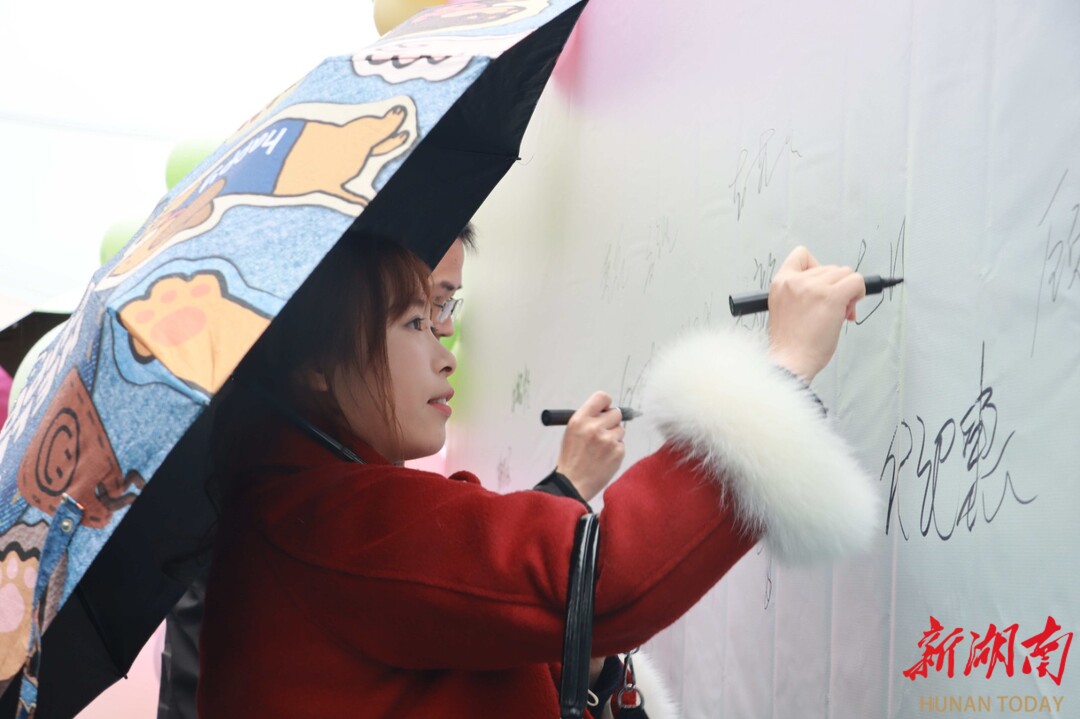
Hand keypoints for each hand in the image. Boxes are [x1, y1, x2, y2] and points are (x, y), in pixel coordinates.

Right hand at [555, 391, 625, 500]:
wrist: (572, 483)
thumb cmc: (570, 458)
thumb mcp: (571, 432)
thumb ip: (587, 419)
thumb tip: (604, 411)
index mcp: (580, 419)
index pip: (602, 397)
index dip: (606, 404)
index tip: (605, 411)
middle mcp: (594, 427)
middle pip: (616, 413)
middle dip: (611, 422)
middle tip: (603, 432)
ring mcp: (608, 440)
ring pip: (621, 429)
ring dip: (614, 437)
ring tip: (601, 449)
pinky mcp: (618, 452)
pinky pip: (622, 444)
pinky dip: (615, 450)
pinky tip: (605, 458)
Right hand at [766, 246, 865, 381]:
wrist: (791, 361)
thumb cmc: (790, 343)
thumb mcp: (785, 308)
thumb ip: (802, 292)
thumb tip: (831, 287)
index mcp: (780, 282)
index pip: (801, 255)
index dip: (816, 267)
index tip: (819, 285)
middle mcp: (795, 281)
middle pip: (830, 267)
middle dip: (835, 285)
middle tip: (833, 308)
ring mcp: (814, 288)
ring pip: (845, 273)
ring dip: (848, 290)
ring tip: (839, 312)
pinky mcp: (832, 297)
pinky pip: (857, 281)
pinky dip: (859, 292)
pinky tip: (850, 308)